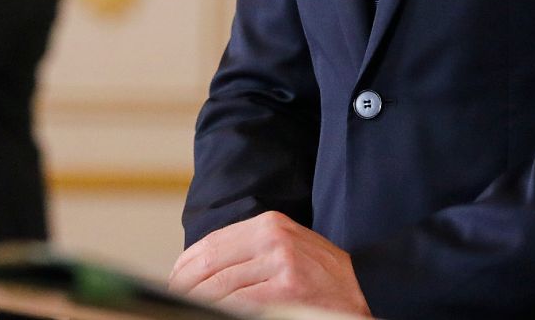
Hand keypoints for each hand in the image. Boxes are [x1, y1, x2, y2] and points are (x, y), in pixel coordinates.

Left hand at [169, 211, 369, 313]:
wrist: (363, 287)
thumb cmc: (319, 274)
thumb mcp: (285, 247)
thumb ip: (248, 252)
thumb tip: (198, 270)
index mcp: (268, 224)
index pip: (210, 244)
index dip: (184, 267)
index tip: (172, 282)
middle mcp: (273, 238)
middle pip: (210, 265)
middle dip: (184, 287)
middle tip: (172, 301)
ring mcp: (280, 264)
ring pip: (220, 288)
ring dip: (197, 302)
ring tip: (187, 309)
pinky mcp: (286, 289)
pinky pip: (239, 304)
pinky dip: (220, 311)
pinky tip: (211, 314)